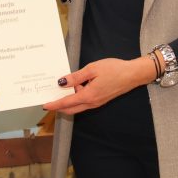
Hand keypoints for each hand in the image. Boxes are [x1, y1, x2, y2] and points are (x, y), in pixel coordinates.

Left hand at [42, 57, 156, 114]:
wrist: (133, 74)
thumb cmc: (114, 69)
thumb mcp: (92, 69)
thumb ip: (76, 77)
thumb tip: (62, 82)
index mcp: (88, 96)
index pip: (66, 103)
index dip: (54, 104)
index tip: (45, 105)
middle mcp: (92, 103)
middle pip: (71, 109)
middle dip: (59, 106)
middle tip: (50, 98)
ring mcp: (97, 103)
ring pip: (78, 106)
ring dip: (69, 100)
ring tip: (65, 86)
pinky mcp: (100, 100)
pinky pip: (85, 102)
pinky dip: (78, 97)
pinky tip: (77, 85)